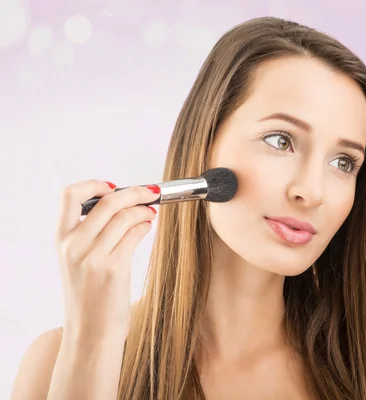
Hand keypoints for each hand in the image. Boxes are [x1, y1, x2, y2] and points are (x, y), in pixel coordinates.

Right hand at [54, 180, 159, 341]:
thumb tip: (119, 206)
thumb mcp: (77, 262)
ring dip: (143, 209)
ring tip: (150, 212)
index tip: (113, 186)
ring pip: (124, 216)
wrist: (91, 333)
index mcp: (62, 240)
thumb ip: (90, 235)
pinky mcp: (113, 269)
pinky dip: (145, 225)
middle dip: (134, 192)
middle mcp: (74, 246)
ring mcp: (93, 257)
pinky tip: (147, 227)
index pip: (70, 195)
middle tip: (149, 193)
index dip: (94, 184)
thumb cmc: (89, 298)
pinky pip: (134, 234)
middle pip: (107, 202)